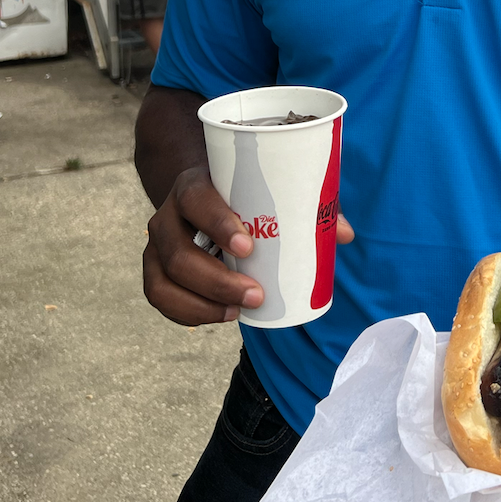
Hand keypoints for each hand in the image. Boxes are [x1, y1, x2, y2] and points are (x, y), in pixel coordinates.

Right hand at [143, 167, 358, 326]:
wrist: (199, 195)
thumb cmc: (240, 193)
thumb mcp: (264, 188)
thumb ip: (304, 205)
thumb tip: (344, 234)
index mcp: (194, 185)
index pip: (196, 200)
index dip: (217, 224)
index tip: (249, 247)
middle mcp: (168, 214)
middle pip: (179, 252)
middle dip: (217, 281)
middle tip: (257, 295)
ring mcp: (157, 244)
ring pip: (164, 279)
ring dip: (202, 303)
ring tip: (239, 312)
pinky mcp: (156, 269)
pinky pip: (159, 297)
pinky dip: (188, 313)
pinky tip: (221, 316)